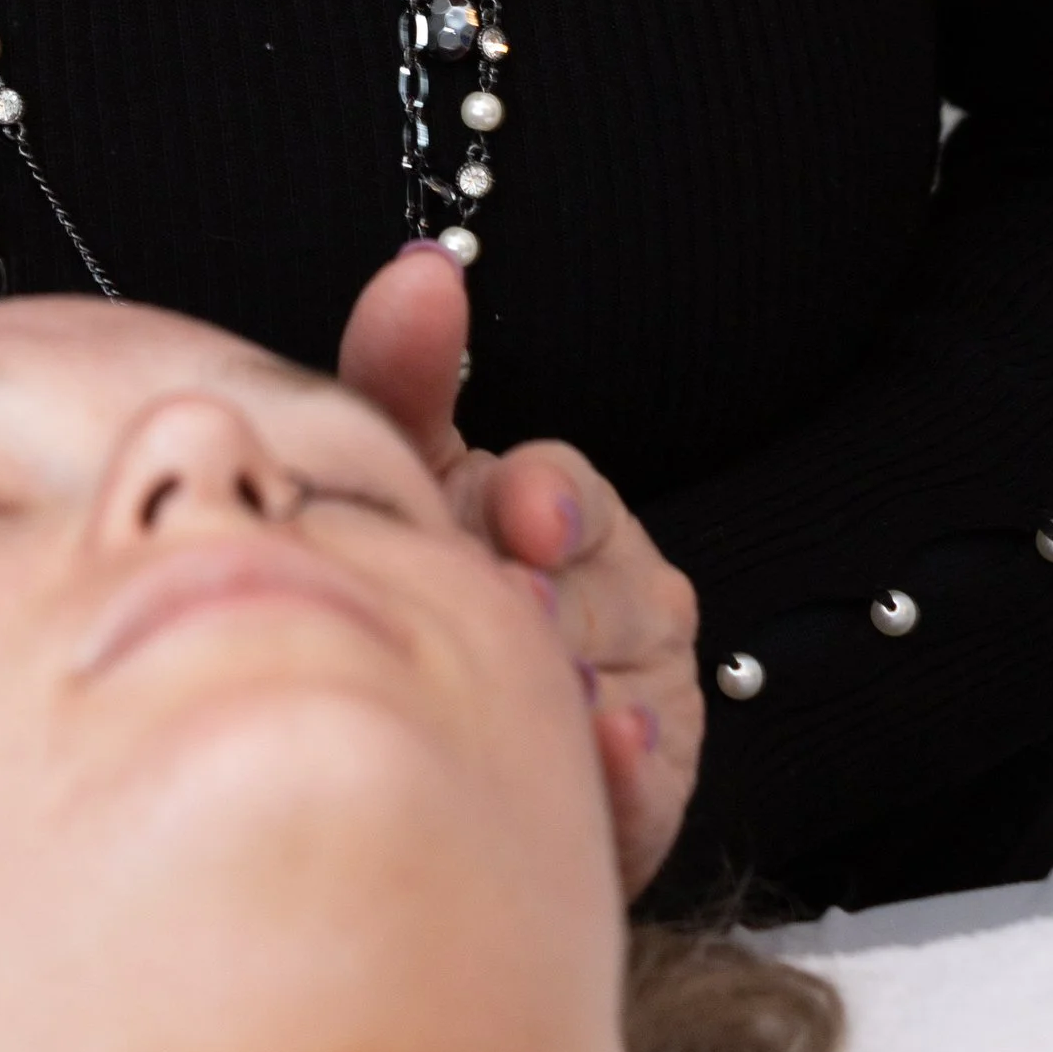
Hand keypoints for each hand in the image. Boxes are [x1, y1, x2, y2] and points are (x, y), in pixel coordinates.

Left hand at [337, 244, 701, 896]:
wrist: (427, 739)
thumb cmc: (415, 578)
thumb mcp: (400, 474)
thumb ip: (403, 372)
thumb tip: (422, 269)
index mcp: (556, 504)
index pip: (564, 488)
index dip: (548, 497)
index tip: (522, 512)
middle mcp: (615, 587)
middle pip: (594, 586)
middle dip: (548, 600)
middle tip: (514, 609)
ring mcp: (641, 686)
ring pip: (623, 678)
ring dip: (580, 684)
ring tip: (548, 692)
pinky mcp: (652, 781)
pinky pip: (648, 777)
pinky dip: (627, 765)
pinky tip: (603, 746)